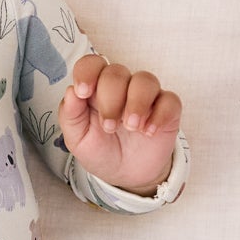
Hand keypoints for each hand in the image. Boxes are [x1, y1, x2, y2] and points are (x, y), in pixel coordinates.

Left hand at [58, 55, 181, 193]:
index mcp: (96, 89)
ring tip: (131, 127)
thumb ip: (70, 115)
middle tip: (109, 127)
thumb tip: (71, 91)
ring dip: (136, 103)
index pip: (92, 64)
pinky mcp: (167, 109)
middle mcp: (122, 87)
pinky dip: (159, 115)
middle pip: (117, 72)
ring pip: (145, 80)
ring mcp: (146, 96)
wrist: (126, 175)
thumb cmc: (101, 151)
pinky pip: (169, 100)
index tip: (83, 92)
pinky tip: (148, 132)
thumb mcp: (78, 139)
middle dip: (110, 99)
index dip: (87, 72)